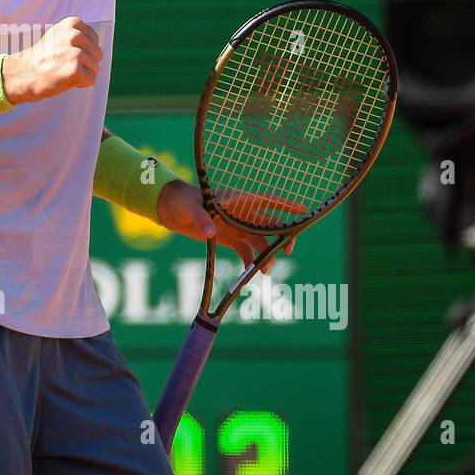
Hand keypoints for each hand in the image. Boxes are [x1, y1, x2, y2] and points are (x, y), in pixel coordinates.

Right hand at [1, 17, 100, 103]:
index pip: (94, 40)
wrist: (21, 75)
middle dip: (84, 64)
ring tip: (61, 72)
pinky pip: (92, 80)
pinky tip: (65, 81)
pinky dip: (81, 84)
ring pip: (95, 68)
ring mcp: (75, 53)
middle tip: (62, 65)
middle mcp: (75, 35)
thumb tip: (98, 47)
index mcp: (72, 24)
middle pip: (97, 54)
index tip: (65, 54)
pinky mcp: (76, 71)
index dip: (83, 51)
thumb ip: (77, 37)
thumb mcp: (57, 36)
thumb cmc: (40, 58)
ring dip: (81, 74)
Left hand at [158, 181, 299, 273]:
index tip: (304, 211)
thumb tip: (211, 231)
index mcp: (237, 200)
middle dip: (281, 237)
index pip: (267, 201)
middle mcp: (241, 214)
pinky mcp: (227, 238)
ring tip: (265, 271)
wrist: (170, 209)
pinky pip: (244, 251)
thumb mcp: (191, 207)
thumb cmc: (182, 200)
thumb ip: (201, 218)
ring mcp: (235, 227)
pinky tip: (250, 273)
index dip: (286, 205)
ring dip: (265, 255)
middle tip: (287, 252)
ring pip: (259, 241)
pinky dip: (249, 262)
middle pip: (269, 225)